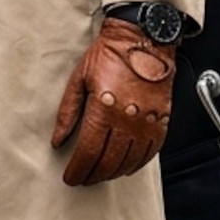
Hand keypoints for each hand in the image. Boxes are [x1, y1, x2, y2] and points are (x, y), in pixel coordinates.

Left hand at [51, 18, 175, 186]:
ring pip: (128, 162)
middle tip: (83, 179)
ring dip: (111, 173)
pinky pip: (149, 153)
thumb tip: (58, 139)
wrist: (143, 39)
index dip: (77, 170)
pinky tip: (125, 167)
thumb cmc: (111, 54)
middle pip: (107, 162)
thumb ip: (68, 112)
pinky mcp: (162, 122)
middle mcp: (127, 120)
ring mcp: (147, 123)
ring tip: (100, 175)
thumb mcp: (79, 79)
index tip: (70, 177)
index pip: (87, 153)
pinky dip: (135, 165)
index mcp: (103, 109)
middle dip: (92, 175)